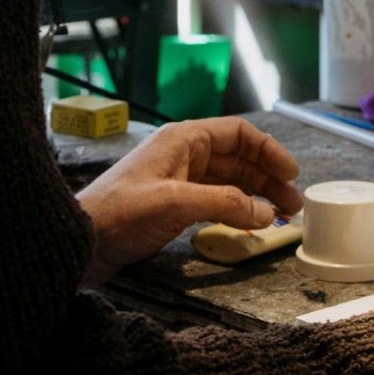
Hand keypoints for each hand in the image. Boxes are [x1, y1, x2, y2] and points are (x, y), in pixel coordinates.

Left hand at [75, 117, 302, 284]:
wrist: (80, 241)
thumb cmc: (122, 213)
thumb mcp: (176, 203)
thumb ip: (225, 203)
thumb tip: (266, 212)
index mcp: (184, 139)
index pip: (238, 134)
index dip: (268, 151)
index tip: (292, 174)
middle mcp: (184, 154)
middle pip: (237, 158)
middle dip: (267, 178)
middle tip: (293, 205)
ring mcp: (178, 179)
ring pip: (229, 181)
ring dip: (255, 195)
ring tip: (279, 217)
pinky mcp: (172, 204)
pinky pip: (215, 199)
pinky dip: (236, 209)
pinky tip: (249, 223)